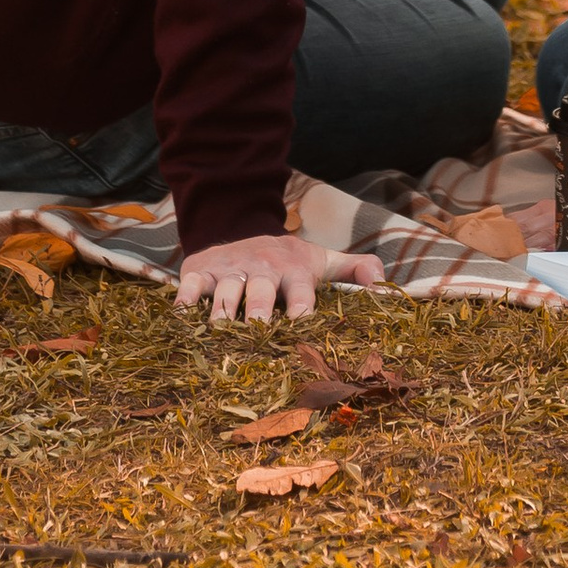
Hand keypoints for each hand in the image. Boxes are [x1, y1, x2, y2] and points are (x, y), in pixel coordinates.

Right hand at [171, 230, 382, 322]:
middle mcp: (261, 268)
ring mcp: (230, 270)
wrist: (241, 229)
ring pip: (224, 295)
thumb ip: (354, 270)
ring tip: (220, 339)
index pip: (300, 291)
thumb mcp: (321, 259)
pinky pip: (191, 286)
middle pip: (259, 296)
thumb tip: (385, 285)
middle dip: (257, 317)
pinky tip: (182, 318)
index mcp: (293, 269)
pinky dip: (184, 302)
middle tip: (256, 337)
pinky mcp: (201, 270)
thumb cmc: (287, 259)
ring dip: (221, 316)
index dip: (301, 308)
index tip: (302, 326)